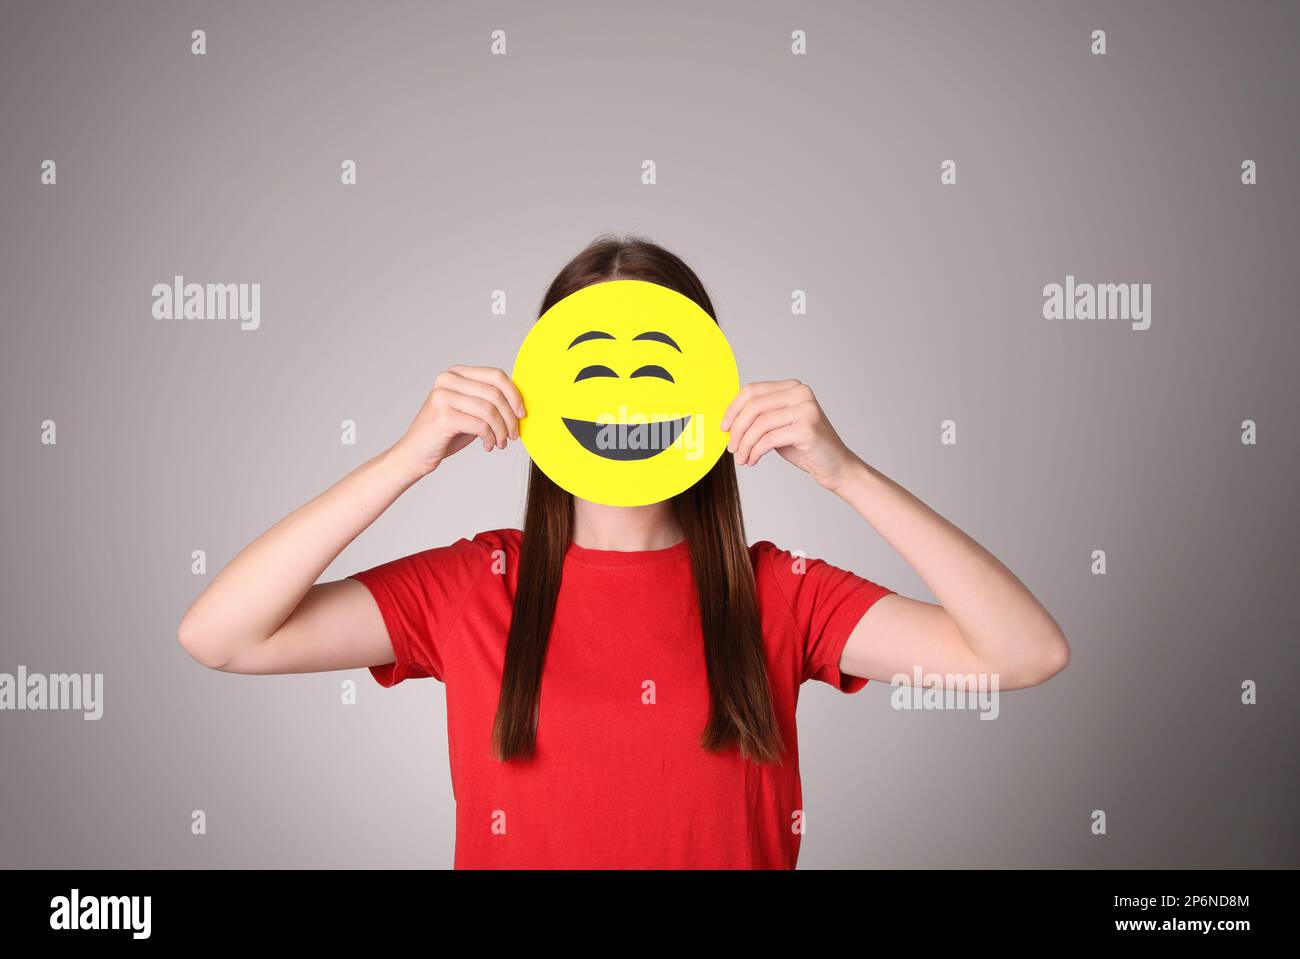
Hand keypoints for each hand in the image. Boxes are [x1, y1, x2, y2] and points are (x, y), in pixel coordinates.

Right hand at [391, 365, 524, 477]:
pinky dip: (490, 438)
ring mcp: (443, 396)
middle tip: (513, 435)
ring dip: (501, 430)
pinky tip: (488, 446)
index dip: (514, 394)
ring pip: (489, 410)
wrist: (415, 454)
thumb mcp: (470, 411)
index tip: (522, 414)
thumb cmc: (445, 433)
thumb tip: (520, 403)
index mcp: (456, 373)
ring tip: (501, 443)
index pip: (496, 375)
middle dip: (510, 417)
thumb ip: (488, 401)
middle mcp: (448, 380)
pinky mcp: (442, 416)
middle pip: (495, 393)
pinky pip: (480, 425)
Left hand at [721, 379, 859, 490]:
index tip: (723, 428)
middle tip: (731, 448)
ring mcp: (806, 409)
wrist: (836, 467)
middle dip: (737, 429)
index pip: (753, 390)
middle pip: (754, 405)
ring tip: (741, 459)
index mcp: (793, 387)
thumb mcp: (778, 427)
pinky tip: (753, 461)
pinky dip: (755, 452)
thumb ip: (759, 417)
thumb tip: (727, 420)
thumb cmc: (805, 448)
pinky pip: (769, 439)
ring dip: (745, 444)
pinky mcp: (808, 428)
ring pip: (760, 424)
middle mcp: (801, 393)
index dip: (733, 409)